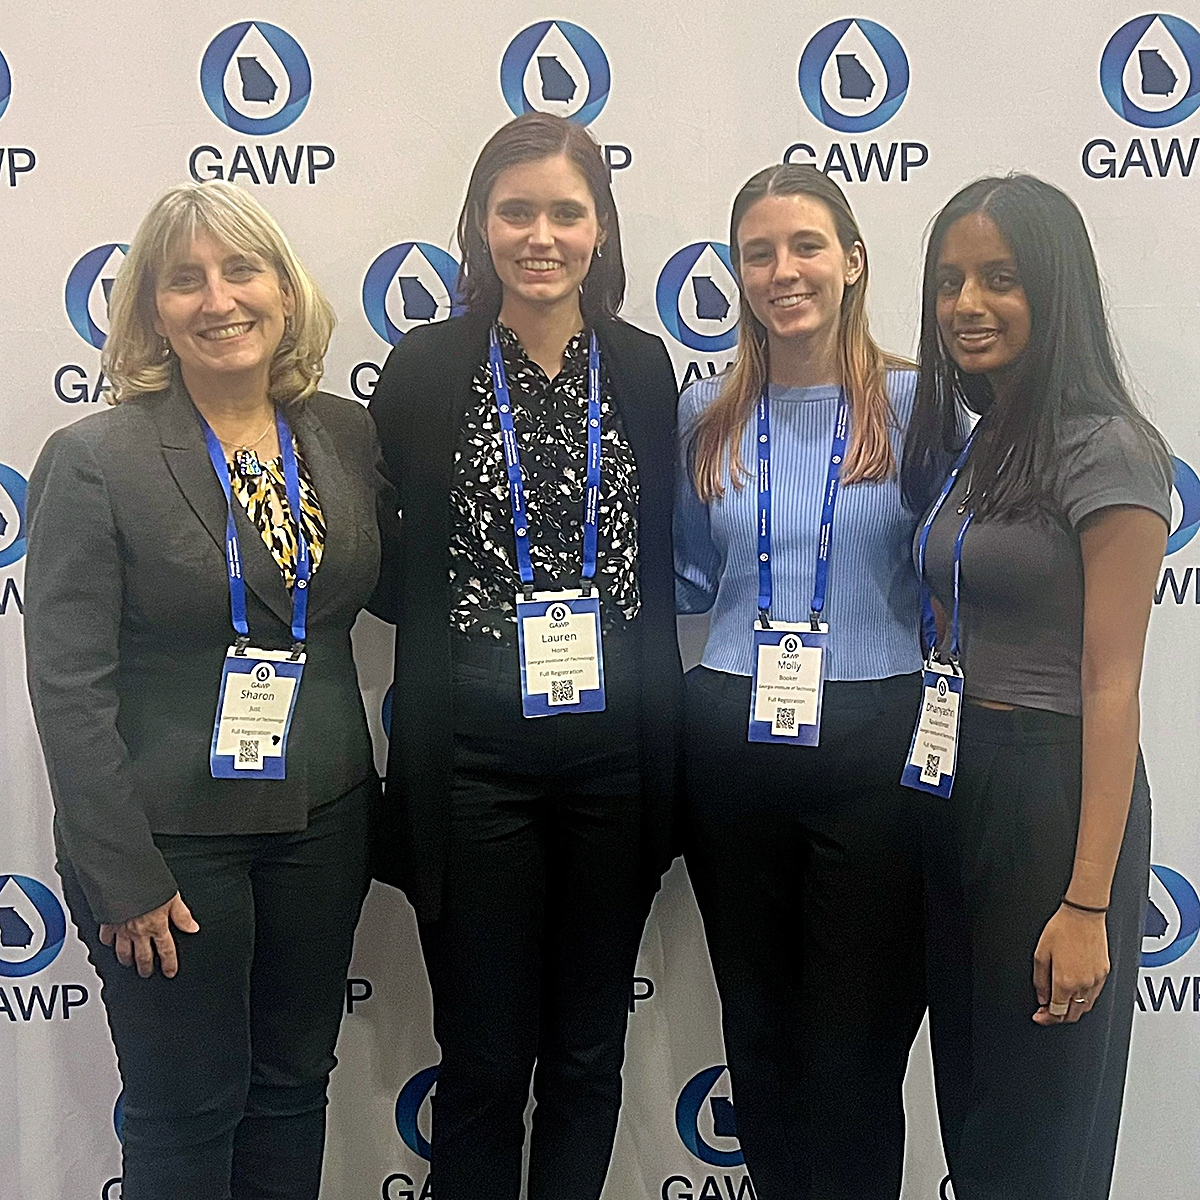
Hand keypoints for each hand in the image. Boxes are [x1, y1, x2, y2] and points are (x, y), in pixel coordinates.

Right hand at [99, 893, 199, 978]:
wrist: (124, 878)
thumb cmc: (149, 884)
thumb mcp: (172, 898)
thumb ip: (182, 915)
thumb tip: (193, 927)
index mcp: (157, 926)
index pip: (166, 950)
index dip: (169, 964)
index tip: (170, 972)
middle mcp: (139, 931)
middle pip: (143, 956)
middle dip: (146, 968)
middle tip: (147, 973)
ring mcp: (122, 929)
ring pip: (123, 952)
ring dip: (127, 961)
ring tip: (129, 964)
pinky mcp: (108, 923)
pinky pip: (106, 939)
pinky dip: (108, 944)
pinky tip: (110, 945)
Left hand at [1032, 904, 1108, 1025]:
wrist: (1084, 915)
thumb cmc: (1062, 928)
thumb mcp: (1040, 953)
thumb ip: (1040, 980)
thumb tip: (1041, 997)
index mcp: (1065, 981)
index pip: (1057, 1012)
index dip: (1046, 1018)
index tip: (1039, 1016)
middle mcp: (1083, 984)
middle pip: (1072, 1015)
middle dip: (1058, 1017)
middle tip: (1046, 1011)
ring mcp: (1096, 980)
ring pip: (1085, 1008)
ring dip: (1071, 1010)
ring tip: (1059, 1002)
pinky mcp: (1104, 974)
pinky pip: (1094, 996)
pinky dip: (1083, 1000)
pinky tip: (1074, 993)